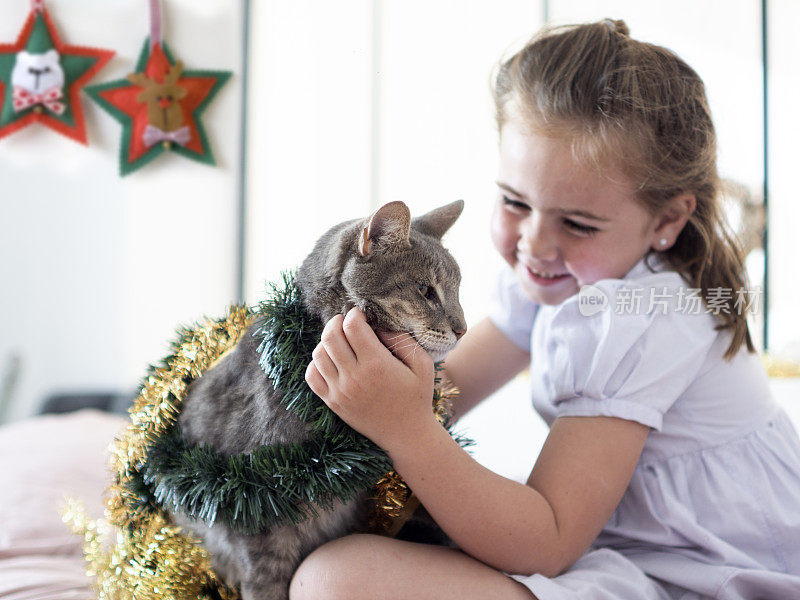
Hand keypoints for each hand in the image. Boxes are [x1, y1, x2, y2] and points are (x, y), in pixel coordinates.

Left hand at [304, 307, 435, 452]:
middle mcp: (354, 377)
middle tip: (347, 321)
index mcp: (377, 365)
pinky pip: (311, 375)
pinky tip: (331, 360)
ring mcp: (340, 391)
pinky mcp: (332, 402)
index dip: (355, 314)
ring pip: (318, 354)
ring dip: (326, 341)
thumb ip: (403, 340)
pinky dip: (317, 362)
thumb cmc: (417, 397)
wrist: (407, 435)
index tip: (362, 314)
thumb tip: (379, 324)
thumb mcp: (422, 365)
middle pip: (330, 336)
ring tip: (340, 340)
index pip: (352, 326)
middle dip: (337, 322)